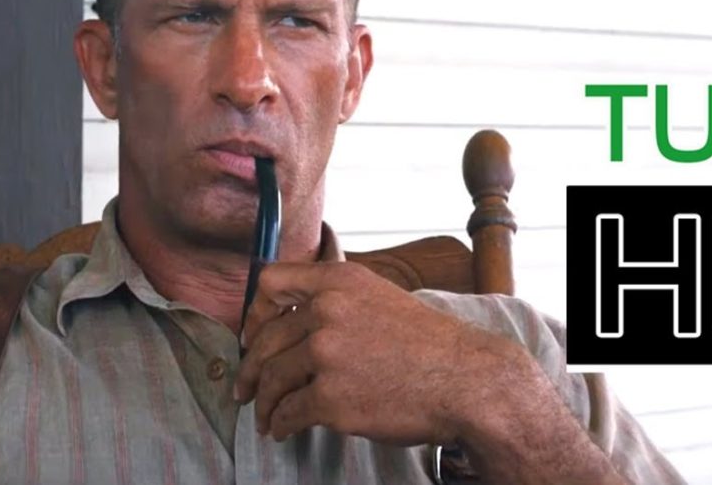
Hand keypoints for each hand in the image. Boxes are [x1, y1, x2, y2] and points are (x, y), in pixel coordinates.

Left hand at [233, 260, 519, 445]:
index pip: (271, 283)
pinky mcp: (330, 398)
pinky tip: (283, 429)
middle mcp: (327, 312)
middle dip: (250, 369)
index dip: (255, 312)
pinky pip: (288, 412)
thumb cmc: (429, 345)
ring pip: (272, 380)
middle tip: (245, 387)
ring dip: (264, 403)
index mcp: (339, 282)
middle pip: (265, 340)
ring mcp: (326, 356)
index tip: (252, 336)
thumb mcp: (381, 299)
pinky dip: (280, 424)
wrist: (466, 381)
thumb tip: (295, 322)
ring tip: (266, 416)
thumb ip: (338, 302)